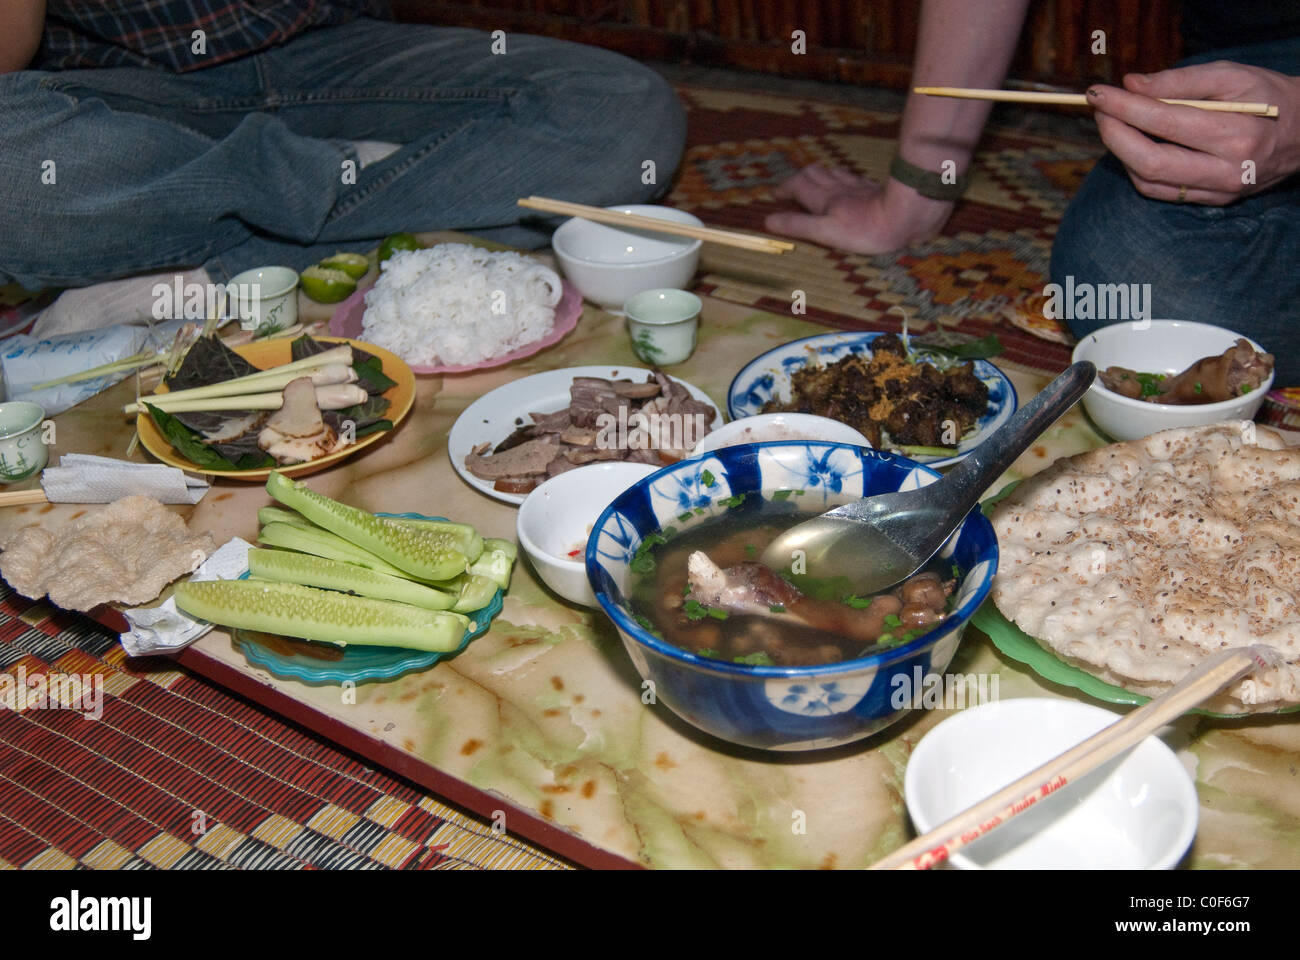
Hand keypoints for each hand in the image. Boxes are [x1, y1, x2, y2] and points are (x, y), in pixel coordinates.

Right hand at [764, 163, 953, 253]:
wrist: (906, 215)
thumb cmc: (865, 229)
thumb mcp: (826, 232)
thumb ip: (798, 225)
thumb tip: (769, 221)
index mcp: (824, 199)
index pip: (798, 186)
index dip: (784, 188)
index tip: (775, 195)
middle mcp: (838, 188)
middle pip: (814, 173)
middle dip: (800, 178)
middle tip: (792, 186)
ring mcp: (858, 186)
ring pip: (833, 173)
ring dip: (820, 175)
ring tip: (816, 181)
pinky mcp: (875, 189)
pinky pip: (853, 178)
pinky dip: (843, 178)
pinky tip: (848, 183)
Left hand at [1087, 61, 1299, 204]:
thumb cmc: (1266, 97)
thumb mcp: (1232, 76)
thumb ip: (1181, 80)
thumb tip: (1133, 84)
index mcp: (1236, 134)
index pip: (1165, 121)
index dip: (1124, 107)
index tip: (1099, 93)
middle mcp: (1226, 170)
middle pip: (1149, 162)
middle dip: (1114, 134)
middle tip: (1101, 110)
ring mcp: (1218, 192)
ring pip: (1148, 181)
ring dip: (1121, 153)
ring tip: (1115, 124)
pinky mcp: (1211, 202)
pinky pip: (1159, 191)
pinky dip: (1138, 168)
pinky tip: (1135, 146)